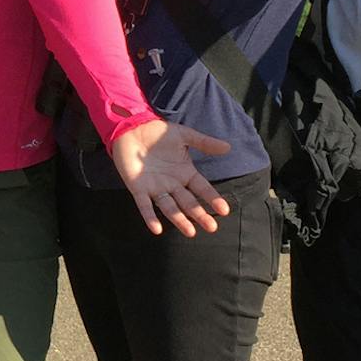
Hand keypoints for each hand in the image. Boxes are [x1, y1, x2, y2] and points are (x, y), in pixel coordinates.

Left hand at [108, 116, 232, 236]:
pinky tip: (156, 229)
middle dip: (200, 215)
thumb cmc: (158, 133)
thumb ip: (204, 143)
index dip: (213, 199)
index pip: (202, 189)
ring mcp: (156, 188)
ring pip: (170, 208)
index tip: (224, 210)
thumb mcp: (184, 136)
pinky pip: (145, 205)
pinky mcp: (138, 189)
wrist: (132, 128)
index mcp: (185, 173)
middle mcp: (173, 184)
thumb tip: (228, 147)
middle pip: (188, 203)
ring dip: (179, 220)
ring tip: (190, 232)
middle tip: (212, 227)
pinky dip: (150, 217)